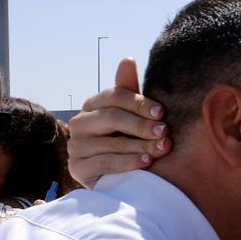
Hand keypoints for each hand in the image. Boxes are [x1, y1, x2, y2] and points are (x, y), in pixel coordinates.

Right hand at [66, 58, 171, 186]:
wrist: (117, 180)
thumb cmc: (128, 142)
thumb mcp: (132, 116)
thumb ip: (130, 91)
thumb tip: (128, 59)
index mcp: (93, 105)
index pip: (115, 96)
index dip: (140, 103)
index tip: (162, 113)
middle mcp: (79, 122)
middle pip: (112, 117)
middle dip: (142, 125)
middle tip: (165, 132)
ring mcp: (75, 146)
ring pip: (112, 142)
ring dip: (141, 146)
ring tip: (162, 148)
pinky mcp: (77, 168)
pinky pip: (105, 163)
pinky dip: (128, 162)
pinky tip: (146, 162)